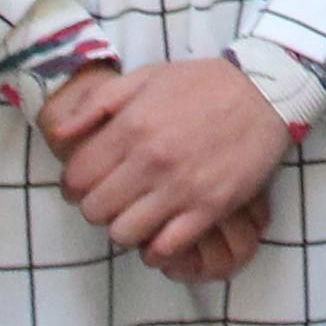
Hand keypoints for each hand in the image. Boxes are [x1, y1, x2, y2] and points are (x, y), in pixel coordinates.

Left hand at [42, 56, 289, 269]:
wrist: (266, 90)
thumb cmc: (203, 83)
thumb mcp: (146, 77)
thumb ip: (97, 104)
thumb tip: (60, 133)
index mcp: (131, 127)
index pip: (76, 178)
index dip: (74, 185)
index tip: (88, 184)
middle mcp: (151, 160)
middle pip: (95, 210)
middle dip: (97, 207)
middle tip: (113, 199)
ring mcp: (181, 187)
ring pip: (123, 233)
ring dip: (124, 229)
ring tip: (136, 215)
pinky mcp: (209, 207)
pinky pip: (166, 247)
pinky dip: (156, 248)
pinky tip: (160, 234)